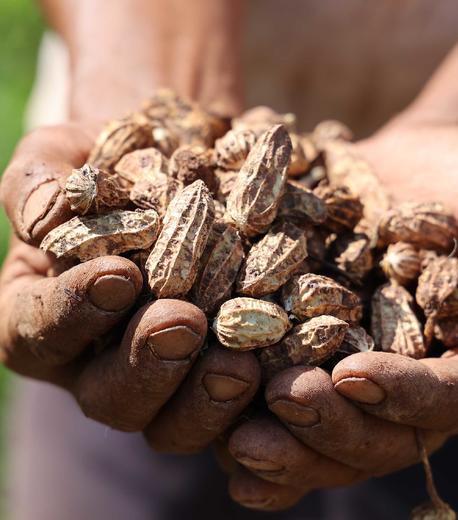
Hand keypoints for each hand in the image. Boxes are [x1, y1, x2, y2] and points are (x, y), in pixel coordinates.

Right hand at [0, 124, 259, 450]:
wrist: (182, 171)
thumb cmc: (115, 163)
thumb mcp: (67, 154)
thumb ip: (43, 180)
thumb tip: (43, 215)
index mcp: (46, 314)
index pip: (38, 329)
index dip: (73, 311)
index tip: (120, 274)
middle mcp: (99, 362)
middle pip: (107, 394)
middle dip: (145, 363)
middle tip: (183, 323)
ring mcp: (162, 381)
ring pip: (169, 424)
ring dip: (202, 399)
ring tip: (237, 362)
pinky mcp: (215, 382)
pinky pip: (231, 413)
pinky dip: (256, 401)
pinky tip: (285, 369)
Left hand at [224, 121, 457, 509]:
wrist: (422, 165)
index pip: (442, 403)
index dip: (402, 400)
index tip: (353, 377)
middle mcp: (402, 380)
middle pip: (371, 432)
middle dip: (327, 426)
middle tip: (283, 405)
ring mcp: (347, 363)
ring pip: (316, 423)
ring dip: (277, 438)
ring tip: (233, 438)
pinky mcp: (299, 339)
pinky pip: (273, 381)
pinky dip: (244, 408)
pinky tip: (213, 421)